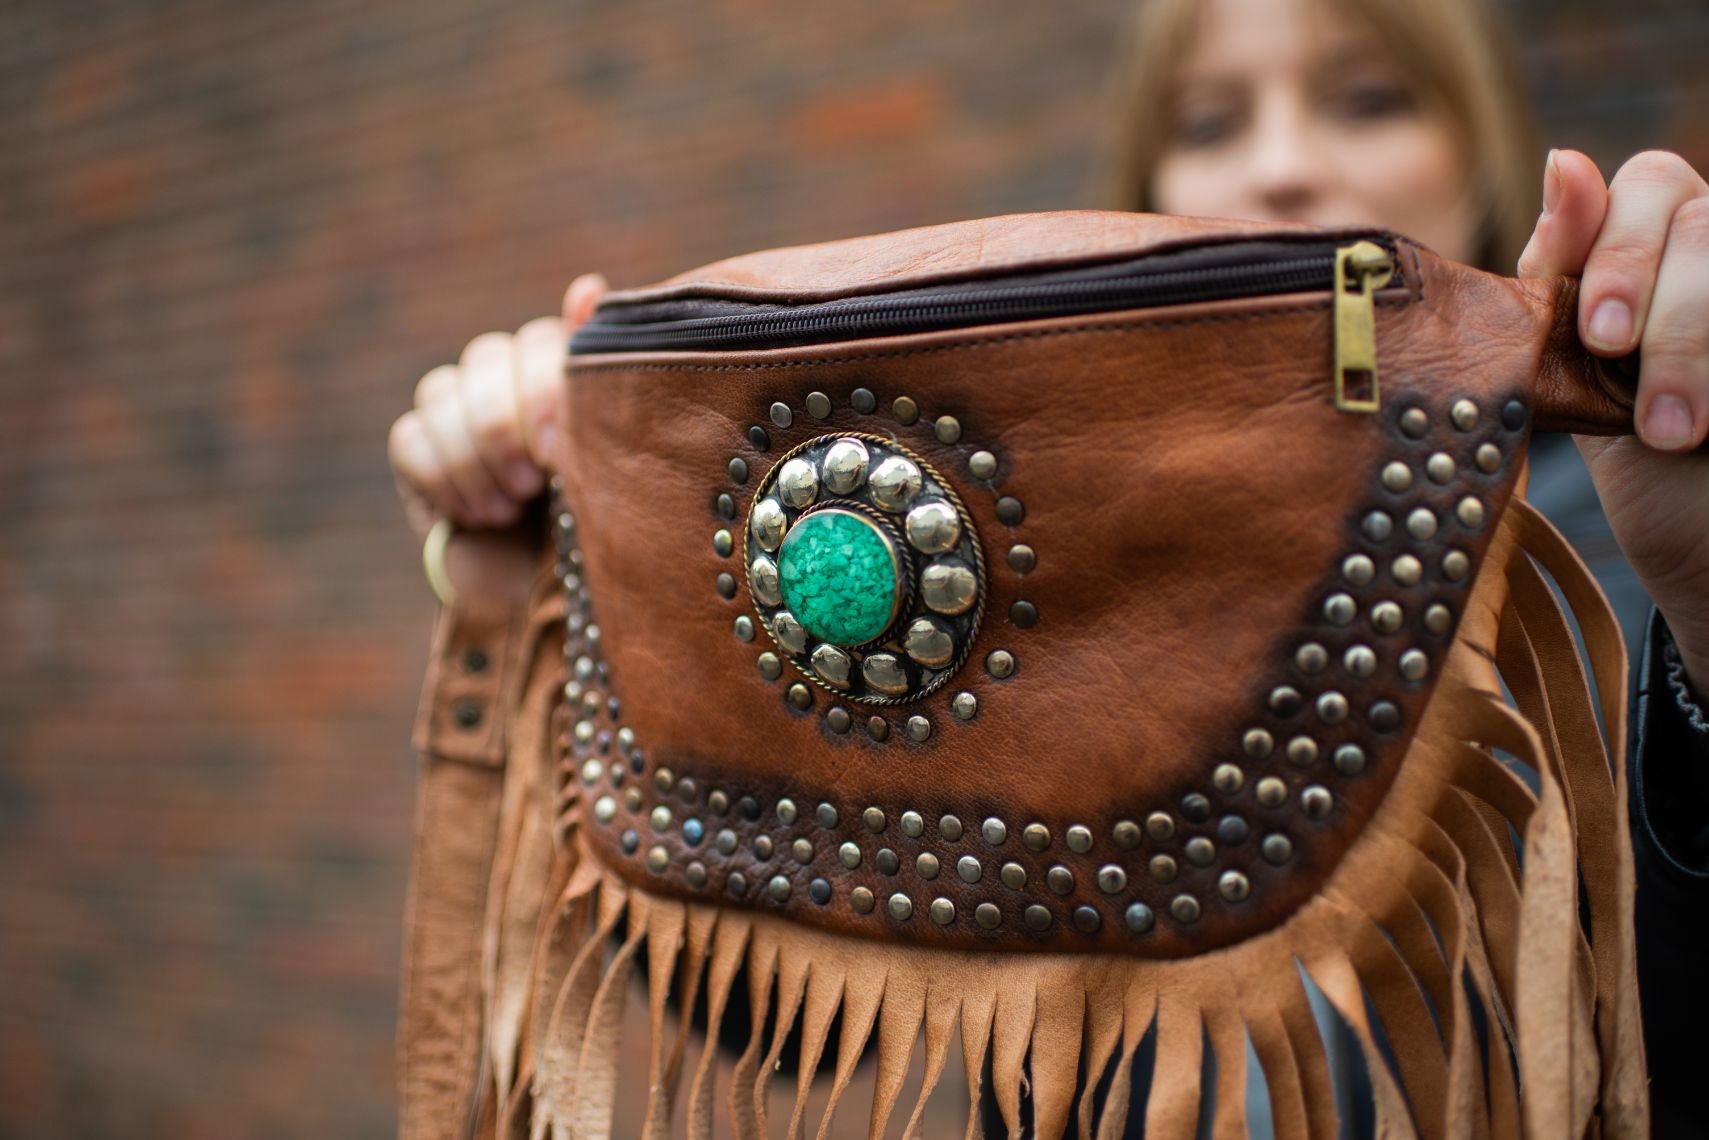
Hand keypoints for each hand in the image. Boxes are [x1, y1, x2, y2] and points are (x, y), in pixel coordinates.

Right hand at [388, 273, 608, 539]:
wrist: (541, 584)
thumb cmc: (587, 515)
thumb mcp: (608, 457)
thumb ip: (598, 378)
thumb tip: (585, 286)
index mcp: (558, 363)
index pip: (538, 342)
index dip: (543, 394)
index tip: (558, 455)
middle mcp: (504, 370)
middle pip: (485, 360)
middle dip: (504, 429)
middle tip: (532, 484)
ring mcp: (454, 404)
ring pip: (441, 393)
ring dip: (474, 459)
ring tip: (509, 508)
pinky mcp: (417, 444)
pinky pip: (411, 438)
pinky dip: (445, 481)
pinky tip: (478, 516)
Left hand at [1518, 149, 1708, 692]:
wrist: (1708, 546)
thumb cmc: (1642, 462)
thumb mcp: (1581, 374)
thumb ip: (1563, 279)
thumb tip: (1563, 160)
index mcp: (1665, 243)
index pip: (1649, 182)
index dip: (1618, 247)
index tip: (1595, 334)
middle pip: (1703, 219)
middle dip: (1664, 308)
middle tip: (1639, 394)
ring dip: (1695, 344)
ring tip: (1676, 433)